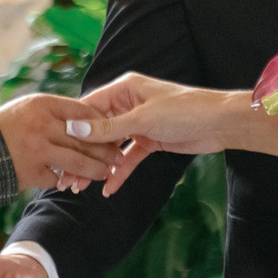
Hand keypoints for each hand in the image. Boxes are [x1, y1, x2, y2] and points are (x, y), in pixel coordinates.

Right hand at [0, 92, 112, 191]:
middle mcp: (42, 125)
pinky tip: (71, 182)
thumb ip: (56, 112)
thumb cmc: (7, 126)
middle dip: (106, 150)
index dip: (102, 122)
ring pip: (78, 162)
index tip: (113, 131)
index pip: (83, 111)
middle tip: (118, 157)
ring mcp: (37, 149)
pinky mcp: (31, 171)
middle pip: (85, 139)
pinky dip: (65, 181)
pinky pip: (57, 178)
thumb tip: (89, 120)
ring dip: (95, 170)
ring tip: (106, 173)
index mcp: (43, 104)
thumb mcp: (30, 108)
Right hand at [77, 74, 246, 194]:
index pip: (89, 108)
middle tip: (68, 177)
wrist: (220, 124)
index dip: (73, 129)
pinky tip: (109, 187)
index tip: (58, 148)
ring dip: (99, 165)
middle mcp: (128, 104)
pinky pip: (129, 157)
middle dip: (84, 153)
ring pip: (111, 146)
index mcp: (124, 89)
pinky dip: (120, 171)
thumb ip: (108, 127)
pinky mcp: (150, 139)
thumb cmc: (184, 110)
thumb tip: (75, 128)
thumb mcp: (142, 119)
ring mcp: (139, 123)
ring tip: (83, 186)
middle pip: (97, 130)